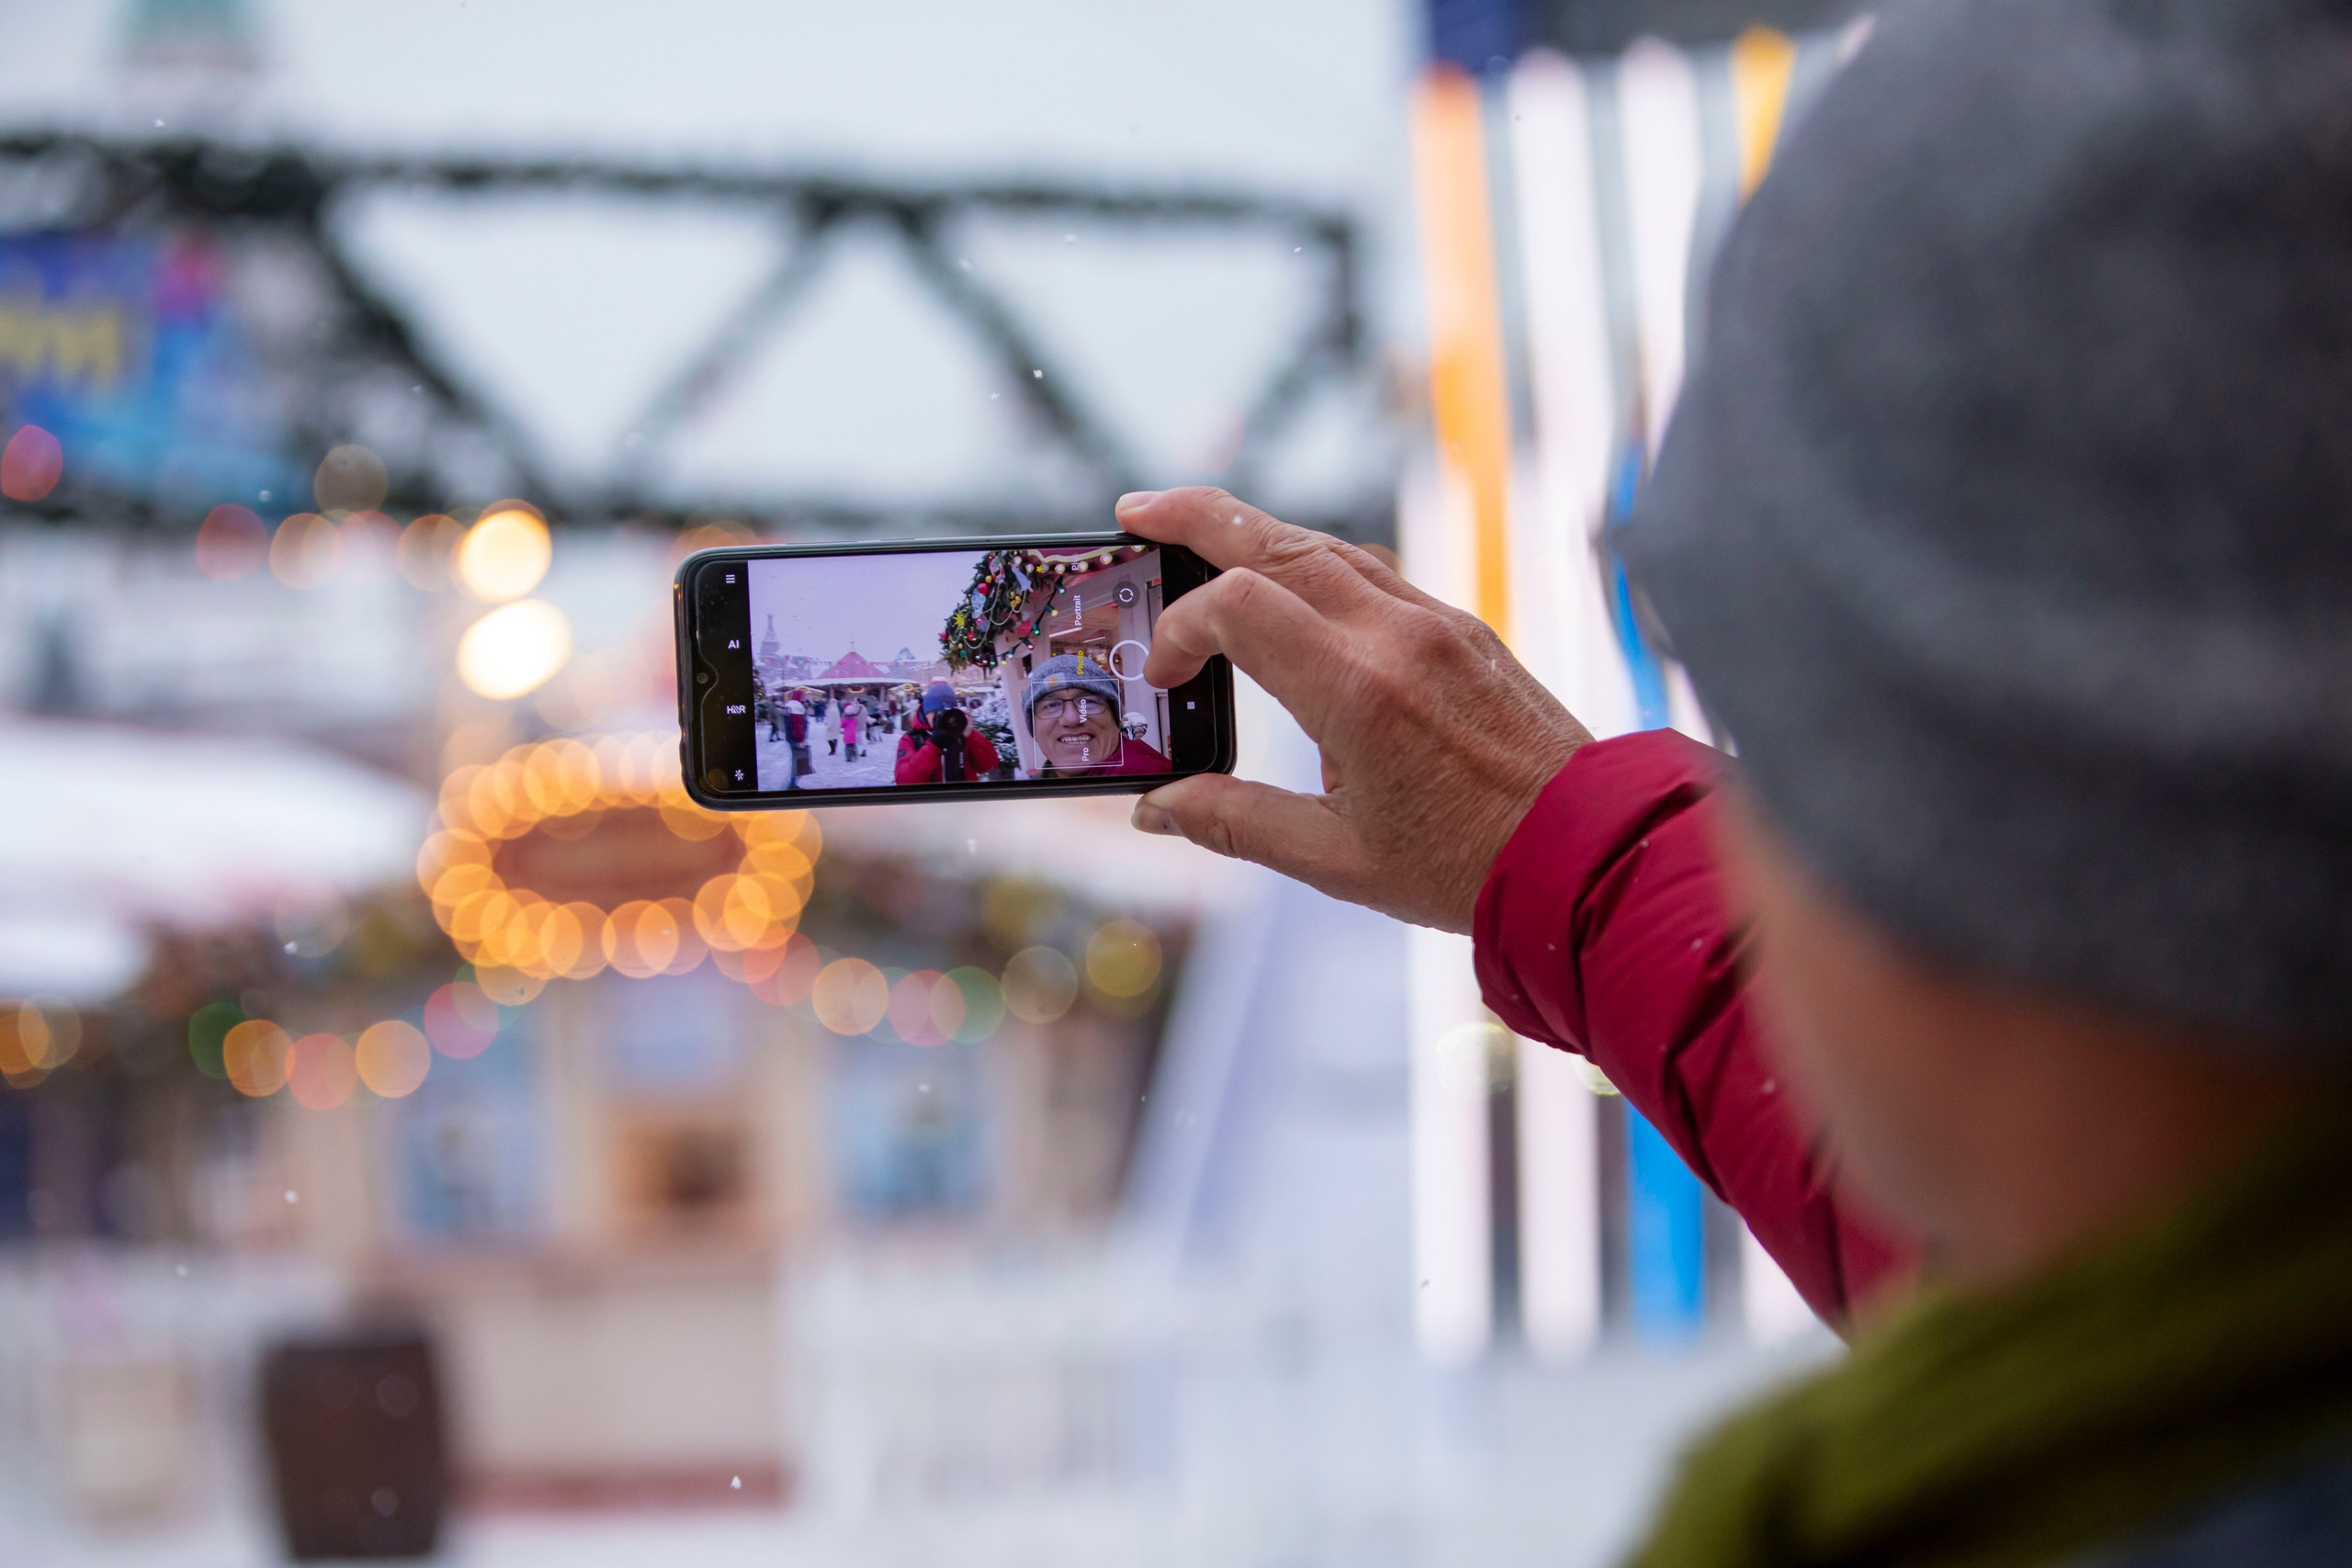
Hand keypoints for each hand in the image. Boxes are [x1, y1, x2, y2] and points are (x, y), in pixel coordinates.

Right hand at [1120, 487, 1590, 931]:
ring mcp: (1436, 623)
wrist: (1587, 851)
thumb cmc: (1467, 865)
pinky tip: (1286, 581)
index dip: (1180, 628)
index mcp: (1359, 692)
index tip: (1164, 674)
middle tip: (1137, 512)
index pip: (1238, 606)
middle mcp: (1397, 637)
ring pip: (1328, 547)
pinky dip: (1313, 562)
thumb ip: (1236, 824)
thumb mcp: (1337, 860)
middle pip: (1277, 541)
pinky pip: (1372, 570)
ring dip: (1256, 532)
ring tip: (1198, 533)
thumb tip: (1157, 810)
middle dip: (1197, 518)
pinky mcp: (1461, 629)